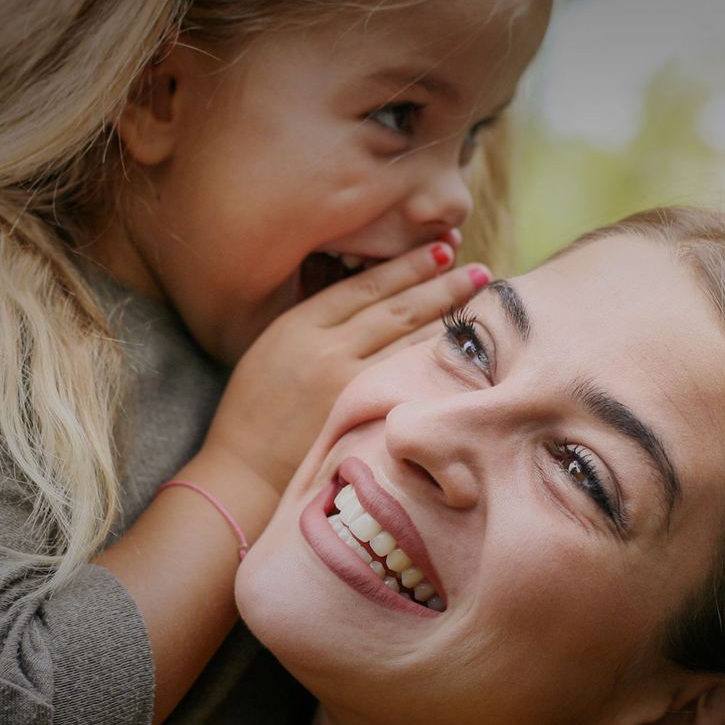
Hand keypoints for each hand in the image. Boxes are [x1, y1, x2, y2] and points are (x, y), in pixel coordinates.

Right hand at [203, 240, 489, 496]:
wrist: (242, 474)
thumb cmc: (255, 414)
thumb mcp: (273, 350)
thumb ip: (316, 325)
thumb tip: (369, 300)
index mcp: (298, 325)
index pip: (365, 285)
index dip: (407, 265)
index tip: (442, 250)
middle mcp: (325, 349)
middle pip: (395, 307)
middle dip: (441, 284)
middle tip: (480, 270)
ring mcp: (346, 384)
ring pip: (408, 341)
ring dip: (449, 318)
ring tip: (481, 302)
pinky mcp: (361, 417)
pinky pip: (410, 380)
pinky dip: (439, 362)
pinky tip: (465, 352)